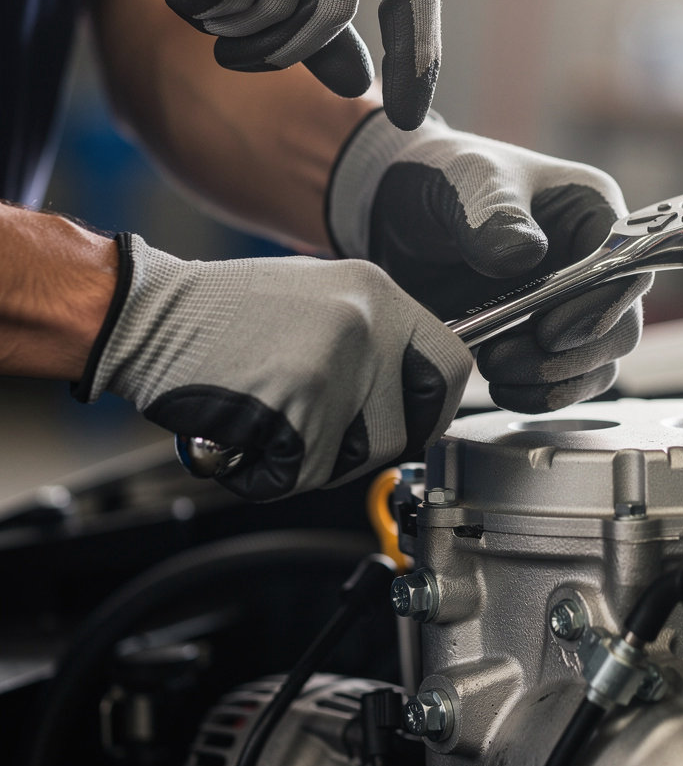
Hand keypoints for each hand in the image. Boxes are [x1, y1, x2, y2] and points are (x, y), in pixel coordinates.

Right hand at [63, 0, 438, 128]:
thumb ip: (325, 20)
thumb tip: (362, 87)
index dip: (417, 56)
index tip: (411, 117)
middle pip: (335, 12)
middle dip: (283, 48)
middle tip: (235, 56)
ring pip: (279, 11)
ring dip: (231, 26)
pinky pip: (235, 0)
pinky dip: (201, 6)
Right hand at [74, 235, 471, 500]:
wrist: (145, 313)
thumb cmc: (221, 315)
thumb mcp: (320, 300)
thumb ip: (372, 340)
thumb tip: (408, 390)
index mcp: (378, 291)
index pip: (453, 363)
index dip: (434, 406)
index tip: (412, 422)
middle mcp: (368, 320)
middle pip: (413, 423)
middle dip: (372, 446)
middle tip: (323, 433)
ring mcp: (338, 360)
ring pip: (360, 455)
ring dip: (315, 460)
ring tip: (272, 423)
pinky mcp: (301, 401)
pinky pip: (307, 472)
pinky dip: (270, 473)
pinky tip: (243, 435)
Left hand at [326, 111, 651, 412]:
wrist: (396, 212)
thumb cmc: (444, 179)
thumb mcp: (465, 181)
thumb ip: (493, 214)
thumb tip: (523, 255)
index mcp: (593, 213)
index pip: (628, 267)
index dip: (601, 308)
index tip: (550, 332)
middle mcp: (595, 264)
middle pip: (620, 328)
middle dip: (569, 356)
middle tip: (505, 359)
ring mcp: (571, 307)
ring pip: (596, 364)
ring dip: (551, 382)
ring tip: (493, 371)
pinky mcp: (542, 341)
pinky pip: (563, 383)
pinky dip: (536, 395)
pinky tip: (500, 387)